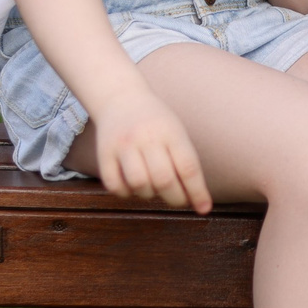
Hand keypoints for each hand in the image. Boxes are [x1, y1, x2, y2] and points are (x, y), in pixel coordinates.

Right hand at [87, 92, 211, 212]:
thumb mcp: (176, 133)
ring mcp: (123, 145)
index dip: (197, 192)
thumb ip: (186, 163)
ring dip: (150, 194)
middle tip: (177, 199)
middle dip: (175, 198)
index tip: (204, 209)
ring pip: (139, 184)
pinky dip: (127, 193)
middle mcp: (146, 137)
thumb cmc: (156, 123)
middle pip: (163, 180)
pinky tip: (133, 186)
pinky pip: (115, 186)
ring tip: (153, 187)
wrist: (120, 98)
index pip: (187, 167)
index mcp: (170, 132)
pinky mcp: (104, 153)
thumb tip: (200, 203)